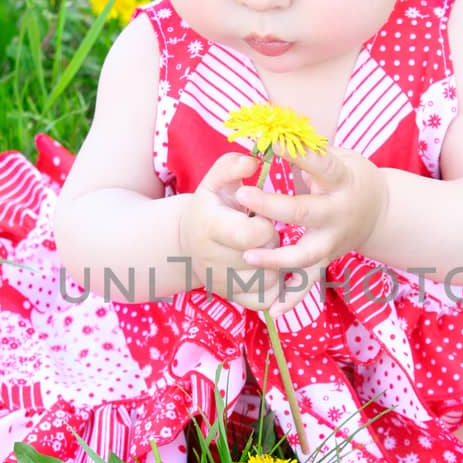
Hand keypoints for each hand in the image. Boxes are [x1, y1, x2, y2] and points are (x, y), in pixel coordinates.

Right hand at [177, 152, 285, 311]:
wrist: (186, 241)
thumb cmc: (210, 205)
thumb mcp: (216, 181)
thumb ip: (231, 167)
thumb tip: (252, 162)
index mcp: (211, 227)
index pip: (253, 234)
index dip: (266, 224)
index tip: (261, 217)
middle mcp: (212, 259)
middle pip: (264, 258)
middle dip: (272, 243)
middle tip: (263, 233)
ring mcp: (222, 282)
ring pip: (268, 281)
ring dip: (277, 265)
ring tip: (266, 250)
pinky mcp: (232, 298)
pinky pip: (265, 300)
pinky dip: (274, 287)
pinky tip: (270, 271)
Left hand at [234, 146, 387, 313]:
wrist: (380, 211)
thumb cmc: (349, 176)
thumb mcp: (338, 156)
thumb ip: (308, 150)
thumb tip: (274, 131)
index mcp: (342, 181)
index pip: (320, 165)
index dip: (298, 154)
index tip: (272, 143)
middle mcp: (339, 214)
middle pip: (303, 212)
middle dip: (272, 206)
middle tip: (243, 195)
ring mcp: (332, 241)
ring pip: (304, 254)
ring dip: (275, 258)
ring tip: (248, 255)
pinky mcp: (326, 261)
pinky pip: (307, 283)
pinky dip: (291, 298)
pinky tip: (272, 309)